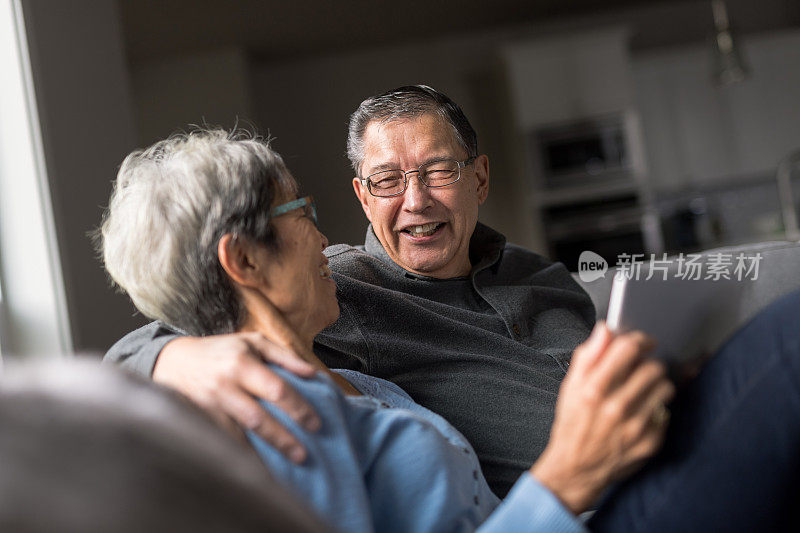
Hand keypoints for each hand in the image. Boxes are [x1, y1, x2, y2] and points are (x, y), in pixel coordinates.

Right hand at [153, 332, 320, 463]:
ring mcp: (210, 406)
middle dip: (282, 439)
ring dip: (263, 453)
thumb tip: (313, 374)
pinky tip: (259, 468)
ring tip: (285, 466)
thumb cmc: (221, 351)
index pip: (276, 389)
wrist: (173, 361)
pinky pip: (224, 441)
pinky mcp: (200, 420)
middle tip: (303, 455)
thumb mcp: (253, 343)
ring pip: (239, 435)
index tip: (315, 424)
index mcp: (242, 363)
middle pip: (258, 418)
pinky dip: (242, 455)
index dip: (297, 408)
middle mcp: (225, 386)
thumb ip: (284, 356)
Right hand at [530, 322, 675, 513]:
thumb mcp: (570, 387)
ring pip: (664, 387)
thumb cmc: (572, 423)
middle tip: (641, 369)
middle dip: (648, 364)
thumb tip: (605, 329)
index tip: (642, 342)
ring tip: (643, 390)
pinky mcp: (649, 443)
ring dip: (656, 384)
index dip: (639, 340)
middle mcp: (615, 407)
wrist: (576, 469)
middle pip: (652, 367)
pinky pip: (665, 413)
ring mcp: (635, 427)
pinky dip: (655, 410)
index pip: (628, 348)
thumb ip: (588, 355)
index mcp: (593, 389)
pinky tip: (641, 414)